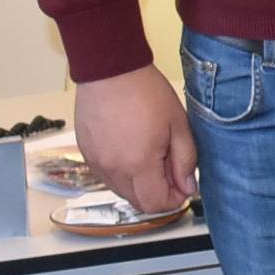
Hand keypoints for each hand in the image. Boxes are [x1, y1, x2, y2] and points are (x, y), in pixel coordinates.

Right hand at [73, 63, 199, 215]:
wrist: (111, 71)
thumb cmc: (144, 91)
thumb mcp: (178, 125)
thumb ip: (186, 160)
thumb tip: (187, 186)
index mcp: (138, 164)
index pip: (155, 204)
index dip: (173, 200)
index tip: (181, 186)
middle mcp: (113, 169)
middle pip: (138, 202)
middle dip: (157, 192)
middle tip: (169, 168)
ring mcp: (96, 162)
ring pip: (121, 190)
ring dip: (139, 183)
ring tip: (150, 153)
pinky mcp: (86, 153)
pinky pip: (106, 176)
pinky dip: (121, 172)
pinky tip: (131, 149)